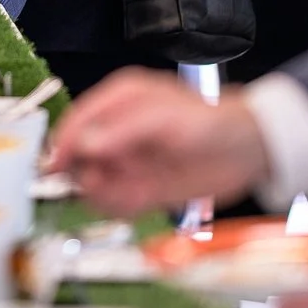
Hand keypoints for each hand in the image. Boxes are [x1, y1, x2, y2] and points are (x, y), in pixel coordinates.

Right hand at [49, 67, 270, 215]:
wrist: (249, 151)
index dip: (65, 144)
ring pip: (95, 182)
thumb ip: (122, 131)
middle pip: (80, 155)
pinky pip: (116, 201)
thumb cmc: (212, 123)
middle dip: (86, 173)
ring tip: (127, 192)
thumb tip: (85, 144)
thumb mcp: (163, 119)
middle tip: (101, 182)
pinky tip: (137, 200)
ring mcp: (129, 161)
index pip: (78, 122)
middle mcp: (119, 132)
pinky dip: (119, 205)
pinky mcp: (141, 187)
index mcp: (119, 101)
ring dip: (103, 192)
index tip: (58, 166)